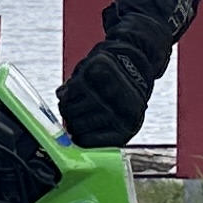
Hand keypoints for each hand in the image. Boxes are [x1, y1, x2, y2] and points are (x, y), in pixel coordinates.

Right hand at [58, 31, 162, 148]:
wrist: (136, 60)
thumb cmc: (125, 95)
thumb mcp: (120, 117)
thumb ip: (99, 131)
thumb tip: (73, 139)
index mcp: (126, 127)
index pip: (87, 142)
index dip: (78, 137)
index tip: (76, 132)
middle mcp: (117, 110)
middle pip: (76, 126)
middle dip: (71, 122)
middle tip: (74, 115)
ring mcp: (106, 91)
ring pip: (69, 109)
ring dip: (67, 107)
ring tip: (73, 102)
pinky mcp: (95, 73)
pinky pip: (69, 92)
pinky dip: (67, 92)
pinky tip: (73, 90)